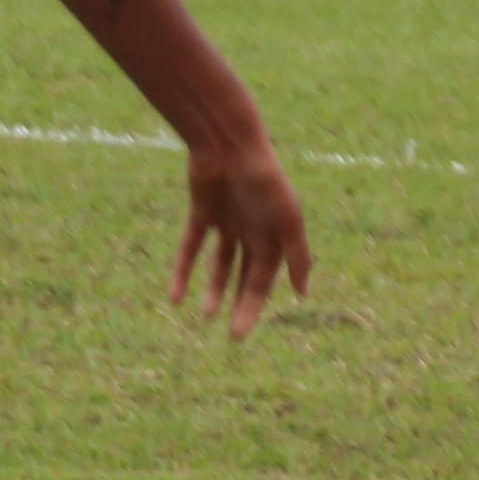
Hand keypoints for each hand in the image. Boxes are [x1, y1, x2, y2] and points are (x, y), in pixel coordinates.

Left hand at [171, 145, 310, 337]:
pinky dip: (184, 269)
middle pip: (244, 274)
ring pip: (219, 262)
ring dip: (213, 288)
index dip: (253, 305)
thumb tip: (303, 294)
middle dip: (239, 303)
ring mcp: (226, 220)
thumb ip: (298, 257)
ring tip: (205, 314)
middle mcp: (252, 229)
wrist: (230, 146)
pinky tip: (175, 295)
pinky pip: (191, 245)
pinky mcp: (202, 212)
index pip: (263, 278)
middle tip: (232, 333)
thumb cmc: (265, 183)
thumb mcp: (287, 222)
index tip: (240, 332)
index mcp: (274, 234)